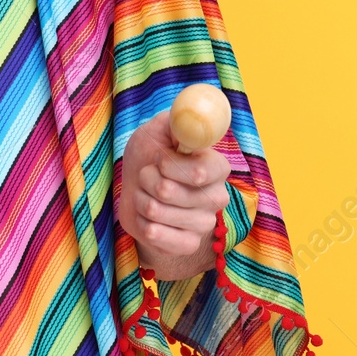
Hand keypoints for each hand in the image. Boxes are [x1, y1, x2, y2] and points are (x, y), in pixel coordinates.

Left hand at [120, 109, 230, 272]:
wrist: (139, 192)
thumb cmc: (149, 157)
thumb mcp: (158, 131)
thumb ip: (175, 121)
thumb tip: (189, 111)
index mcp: (216, 166)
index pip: (199, 171)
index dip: (169, 165)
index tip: (158, 159)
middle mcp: (217, 196)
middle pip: (169, 191)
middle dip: (146, 178)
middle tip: (147, 175)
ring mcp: (204, 223)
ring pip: (157, 212)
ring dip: (141, 199)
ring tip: (146, 194)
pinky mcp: (188, 244)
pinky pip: (156, 235)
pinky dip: (142, 223)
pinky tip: (148, 217)